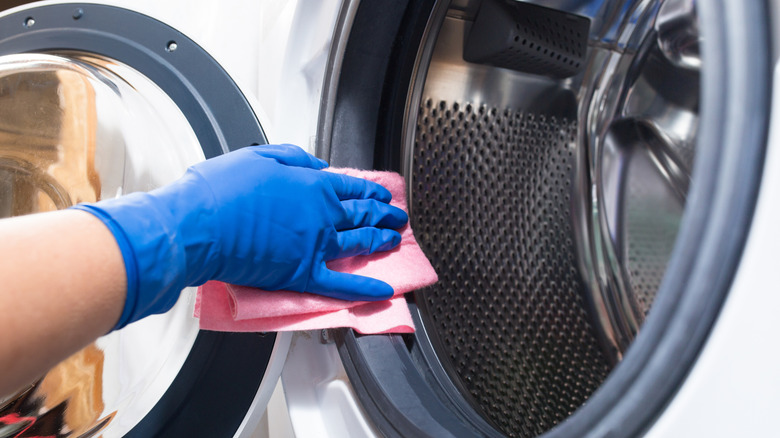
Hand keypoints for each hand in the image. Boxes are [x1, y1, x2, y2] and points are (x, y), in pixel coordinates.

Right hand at [73, 144, 407, 329]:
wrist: (198, 225)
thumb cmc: (220, 190)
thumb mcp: (259, 156)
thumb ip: (294, 158)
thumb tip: (317, 165)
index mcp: (311, 185)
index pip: (351, 187)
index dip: (370, 191)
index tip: (381, 195)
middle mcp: (321, 215)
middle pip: (362, 214)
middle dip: (384, 214)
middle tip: (397, 216)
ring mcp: (315, 246)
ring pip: (359, 244)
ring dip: (381, 242)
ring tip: (395, 241)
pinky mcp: (302, 274)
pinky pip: (341, 285)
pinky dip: (364, 290)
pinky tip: (383, 292)